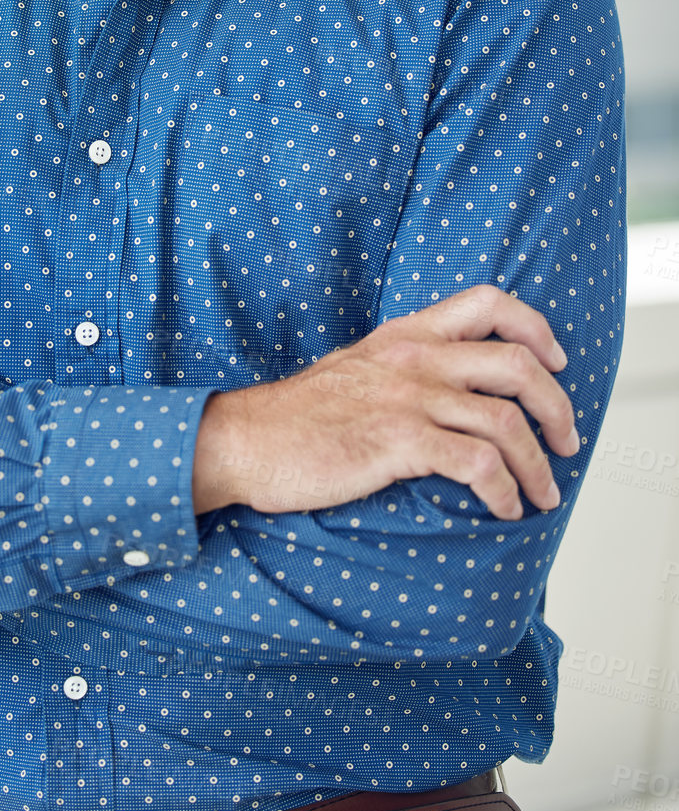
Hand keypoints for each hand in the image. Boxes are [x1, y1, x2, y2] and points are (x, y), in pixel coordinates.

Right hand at [191, 285, 578, 521]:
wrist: (245, 440)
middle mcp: (414, 358)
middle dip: (558, 407)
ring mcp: (407, 399)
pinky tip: (504, 508)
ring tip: (542, 493)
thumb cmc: (296, 417)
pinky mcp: (398, 443)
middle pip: (518, 364)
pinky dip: (504, 490)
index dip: (536, 330)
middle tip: (566, 441)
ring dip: (539, 465)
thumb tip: (448, 393)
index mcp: (405, 335)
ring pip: (507, 421)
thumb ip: (402, 368)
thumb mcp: (355, 368)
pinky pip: (477, 464)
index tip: (556, 364)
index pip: (489, 302)